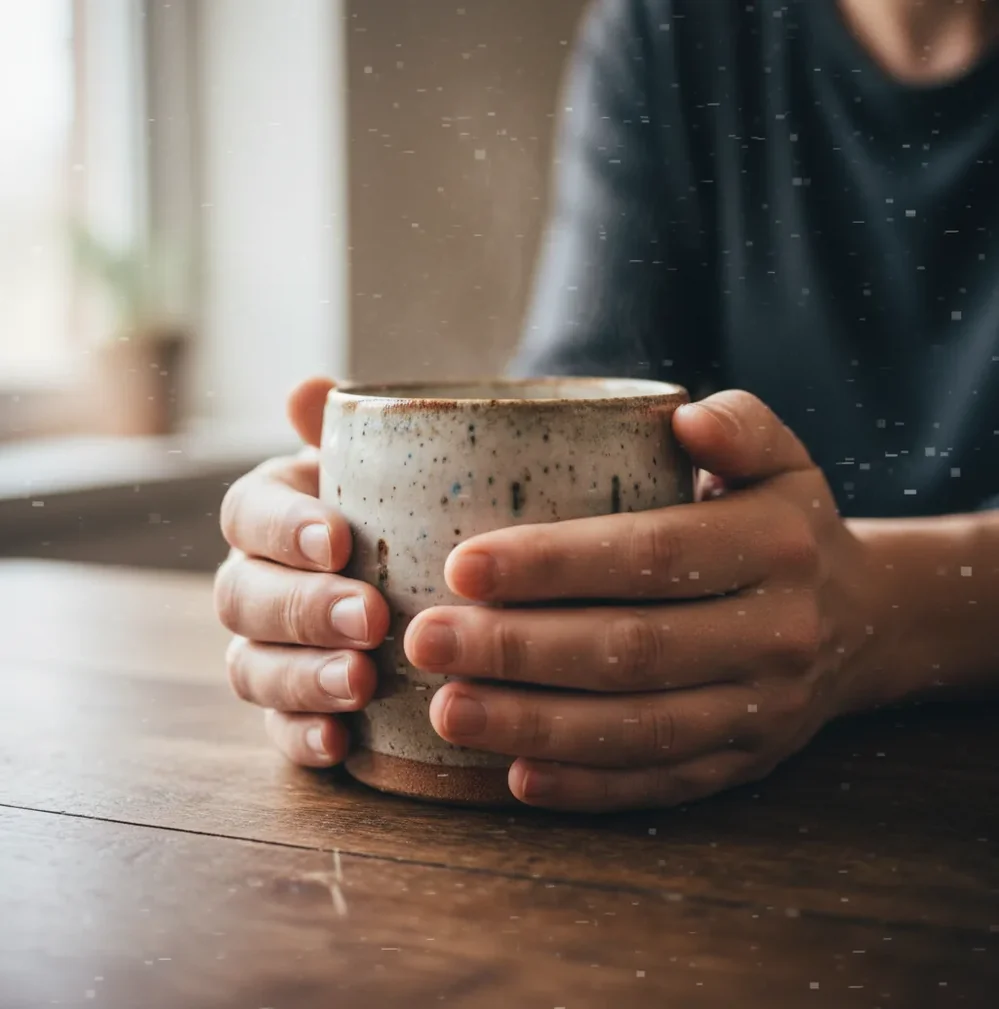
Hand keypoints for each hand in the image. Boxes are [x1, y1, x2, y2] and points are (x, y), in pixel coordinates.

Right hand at [214, 378, 389, 766]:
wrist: (426, 565)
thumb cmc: (404, 509)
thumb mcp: (390, 469)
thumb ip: (352, 433)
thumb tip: (308, 390)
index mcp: (272, 515)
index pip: (248, 514)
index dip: (283, 528)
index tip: (339, 539)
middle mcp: (256, 580)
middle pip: (242, 597)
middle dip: (301, 607)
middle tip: (368, 618)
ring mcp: (267, 648)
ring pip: (251, 667)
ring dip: (301, 677)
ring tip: (359, 684)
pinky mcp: (291, 706)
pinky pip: (277, 729)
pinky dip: (302, 737)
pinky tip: (342, 744)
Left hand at [405, 391, 877, 811]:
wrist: (864, 620)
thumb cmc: (784, 524)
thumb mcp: (780, 458)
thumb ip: (738, 425)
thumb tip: (684, 421)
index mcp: (775, 545)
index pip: (650, 554)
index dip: (553, 564)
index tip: (462, 566)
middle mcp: (776, 633)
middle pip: (632, 649)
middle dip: (518, 650)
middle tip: (426, 640)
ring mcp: (763, 711)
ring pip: (639, 728)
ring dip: (535, 726)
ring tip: (448, 712)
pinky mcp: (745, 763)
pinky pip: (662, 783)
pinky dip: (587, 786)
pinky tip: (516, 777)